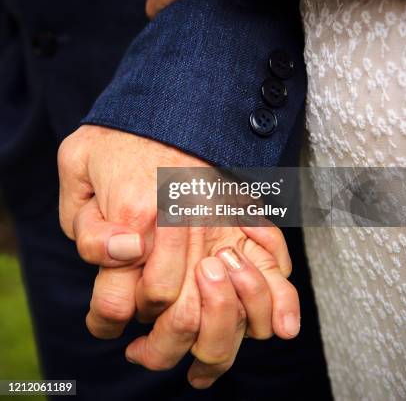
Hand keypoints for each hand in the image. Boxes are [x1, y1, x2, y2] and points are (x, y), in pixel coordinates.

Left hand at [58, 125, 299, 386]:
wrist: (174, 98)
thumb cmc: (121, 135)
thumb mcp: (78, 164)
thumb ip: (86, 220)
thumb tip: (129, 254)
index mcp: (139, 218)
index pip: (118, 303)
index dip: (106, 318)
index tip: (107, 316)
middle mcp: (186, 229)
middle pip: (176, 320)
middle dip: (157, 341)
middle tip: (144, 340)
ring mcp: (222, 225)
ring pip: (225, 312)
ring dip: (213, 340)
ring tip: (193, 352)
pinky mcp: (248, 219)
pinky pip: (276, 269)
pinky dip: (280, 305)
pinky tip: (280, 327)